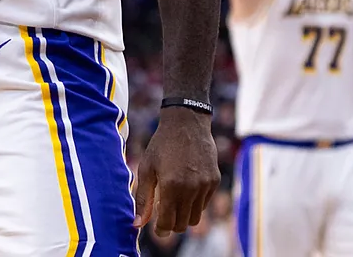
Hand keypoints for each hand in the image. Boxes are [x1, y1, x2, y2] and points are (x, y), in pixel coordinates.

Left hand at [133, 107, 219, 235]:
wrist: (186, 122)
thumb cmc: (162, 144)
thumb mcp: (147, 169)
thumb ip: (143, 198)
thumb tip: (137, 224)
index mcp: (171, 186)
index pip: (168, 223)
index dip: (161, 230)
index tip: (157, 228)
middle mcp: (191, 188)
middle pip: (182, 224)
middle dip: (172, 223)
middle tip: (164, 212)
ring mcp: (205, 185)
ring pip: (195, 217)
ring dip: (183, 214)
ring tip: (174, 200)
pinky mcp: (214, 180)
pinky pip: (204, 203)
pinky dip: (194, 203)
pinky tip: (186, 188)